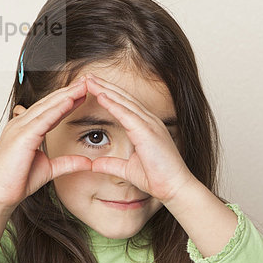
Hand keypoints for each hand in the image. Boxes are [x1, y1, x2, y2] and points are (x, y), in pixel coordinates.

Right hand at [0, 77, 91, 211]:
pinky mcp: (21, 137)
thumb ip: (68, 163)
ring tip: (83, 86)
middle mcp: (21, 124)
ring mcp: (19, 128)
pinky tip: (70, 100)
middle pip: (49, 104)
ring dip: (66, 95)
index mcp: (26, 129)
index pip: (51, 110)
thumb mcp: (50, 169)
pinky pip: (43, 119)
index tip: (83, 93)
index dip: (68, 100)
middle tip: (86, 81)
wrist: (1, 194)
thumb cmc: (18, 181)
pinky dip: (57, 109)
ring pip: (47, 107)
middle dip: (69, 92)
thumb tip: (88, 163)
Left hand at [84, 73, 195, 203]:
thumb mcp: (128, 170)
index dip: (108, 95)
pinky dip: (114, 104)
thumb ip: (111, 165)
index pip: (124, 106)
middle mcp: (149, 122)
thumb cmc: (158, 178)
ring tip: (90, 80)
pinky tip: (102, 96)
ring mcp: (150, 125)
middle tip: (87, 76)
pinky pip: (127, 114)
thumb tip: (94, 165)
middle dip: (104, 86)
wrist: (175, 187)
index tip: (92, 87)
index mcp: (146, 128)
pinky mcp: (148, 132)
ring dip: (106, 90)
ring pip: (124, 102)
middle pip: (123, 99)